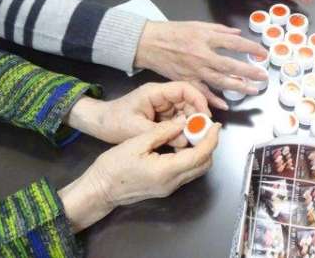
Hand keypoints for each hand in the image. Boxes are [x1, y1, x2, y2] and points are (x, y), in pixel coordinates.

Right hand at [59, 118, 219, 231]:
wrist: (99, 190)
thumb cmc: (113, 166)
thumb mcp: (136, 142)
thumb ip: (162, 132)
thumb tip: (183, 122)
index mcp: (166, 171)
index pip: (200, 155)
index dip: (211, 139)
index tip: (215, 125)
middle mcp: (172, 183)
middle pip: (204, 165)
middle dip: (209, 145)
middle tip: (205, 127)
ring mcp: (170, 188)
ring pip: (197, 170)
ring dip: (202, 152)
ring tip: (195, 133)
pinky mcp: (165, 188)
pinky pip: (186, 172)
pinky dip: (192, 158)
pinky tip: (184, 144)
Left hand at [65, 82, 210, 145]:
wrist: (98, 124)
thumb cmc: (113, 121)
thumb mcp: (136, 129)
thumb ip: (162, 133)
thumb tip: (185, 140)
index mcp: (155, 92)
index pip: (184, 89)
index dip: (199, 100)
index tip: (206, 116)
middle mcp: (161, 96)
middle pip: (188, 100)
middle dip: (197, 115)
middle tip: (203, 132)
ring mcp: (162, 106)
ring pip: (184, 112)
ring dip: (191, 125)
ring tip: (194, 140)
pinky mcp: (161, 116)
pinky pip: (177, 121)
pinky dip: (183, 130)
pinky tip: (185, 141)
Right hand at [135, 20, 267, 108]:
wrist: (149, 43)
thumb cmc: (173, 31)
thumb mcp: (198, 25)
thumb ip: (219, 30)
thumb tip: (238, 33)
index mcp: (206, 38)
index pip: (234, 43)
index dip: (250, 48)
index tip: (263, 53)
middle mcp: (202, 55)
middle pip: (230, 66)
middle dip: (249, 72)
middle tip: (263, 77)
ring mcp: (194, 70)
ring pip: (220, 81)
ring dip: (238, 87)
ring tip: (253, 90)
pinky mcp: (185, 81)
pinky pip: (202, 92)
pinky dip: (213, 100)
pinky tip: (225, 105)